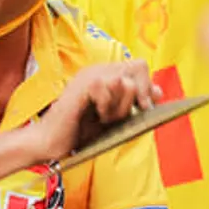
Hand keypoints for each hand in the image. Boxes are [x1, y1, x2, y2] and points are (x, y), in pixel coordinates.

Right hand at [32, 61, 161, 163]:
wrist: (50, 142)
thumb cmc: (80, 132)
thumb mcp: (115, 117)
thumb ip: (134, 103)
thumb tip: (158, 92)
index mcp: (106, 74)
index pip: (140, 66)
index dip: (147, 86)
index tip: (144, 107)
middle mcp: (99, 69)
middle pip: (138, 67)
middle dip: (137, 96)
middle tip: (121, 115)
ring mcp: (89, 75)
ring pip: (125, 82)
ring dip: (120, 107)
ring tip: (104, 118)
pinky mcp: (82, 85)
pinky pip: (107, 89)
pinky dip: (105, 107)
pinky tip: (94, 115)